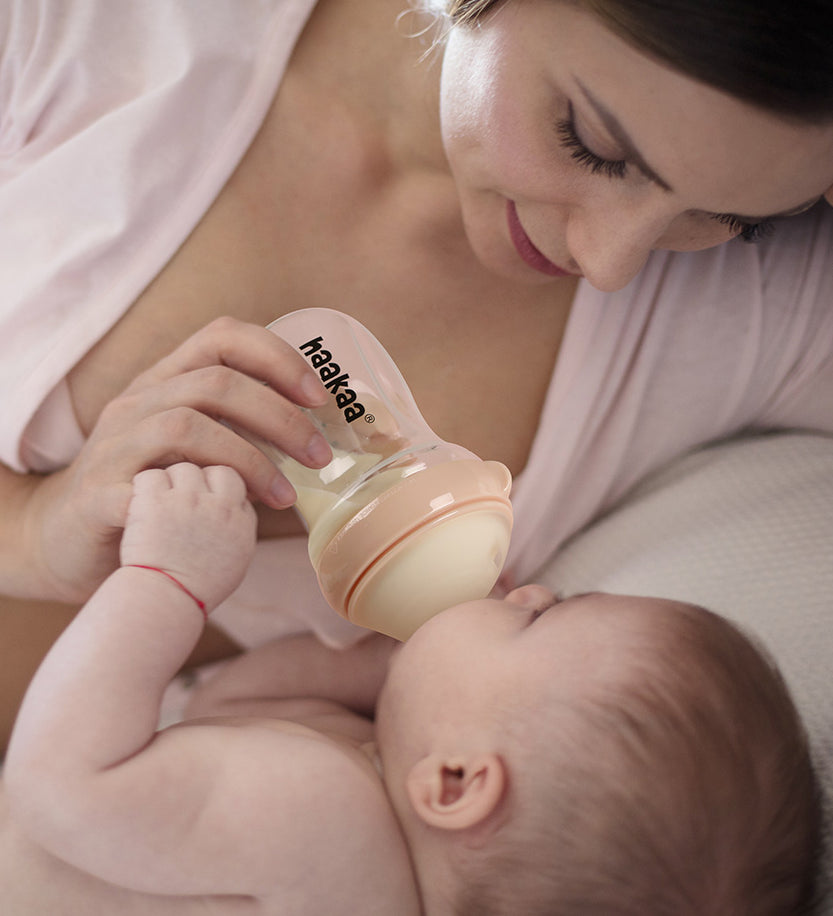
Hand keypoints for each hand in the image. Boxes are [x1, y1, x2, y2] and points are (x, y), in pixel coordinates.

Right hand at [27, 317, 330, 600]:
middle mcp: (136, 403)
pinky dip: (200, 495)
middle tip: (318, 456)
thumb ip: (240, 434)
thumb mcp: (193, 449)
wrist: (64, 538)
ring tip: (286, 497)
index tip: (319, 396)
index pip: (222, 337)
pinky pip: (153, 485)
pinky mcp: (99, 494)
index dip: (276, 357)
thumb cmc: (151, 490)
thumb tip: (317, 443)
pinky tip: (233, 518)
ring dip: (250, 459)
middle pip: (215, 382)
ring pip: (187, 426)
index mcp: (164, 383)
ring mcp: (113, 446)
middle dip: (279, 417)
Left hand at [121, 463, 256, 611]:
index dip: (219, 489)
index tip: (204, 502)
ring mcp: (187, 501)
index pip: (238, 483)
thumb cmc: (194, 589)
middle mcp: (219, 506)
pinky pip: (152, 476)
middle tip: (180, 500)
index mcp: (242, 521)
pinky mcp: (156, 502)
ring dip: (170, 481)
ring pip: (183, 468)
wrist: (160, 605)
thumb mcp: (235, 557)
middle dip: (200, 478)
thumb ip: (239, 523)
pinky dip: (144, 488)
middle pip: (216, 468)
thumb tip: (242, 496)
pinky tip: (138, 506)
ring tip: (158, 506)